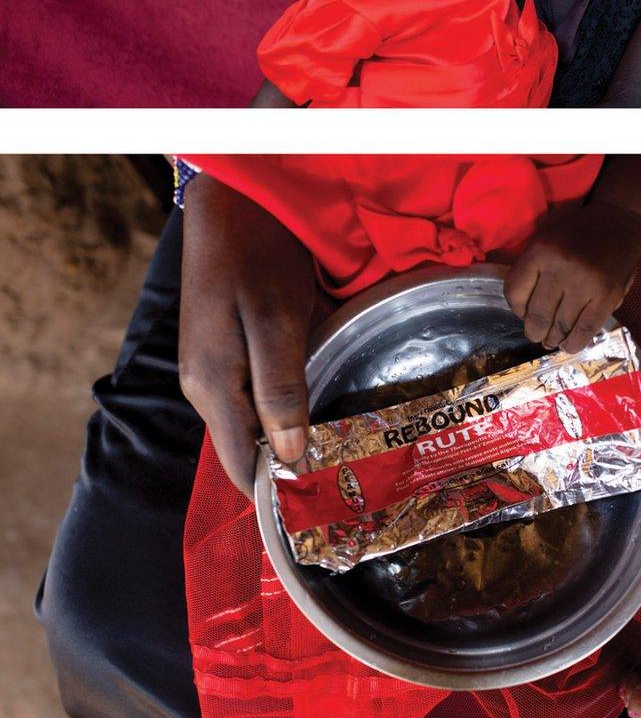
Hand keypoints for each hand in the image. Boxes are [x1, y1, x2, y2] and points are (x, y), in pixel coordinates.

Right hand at [178, 174, 332, 497]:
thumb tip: (291, 457)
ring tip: (353, 459)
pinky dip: (290, 406)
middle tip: (356, 491)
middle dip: (294, 470)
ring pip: (256, 421)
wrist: (233, 199)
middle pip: (249, 448)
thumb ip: (280, 388)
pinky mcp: (231, 345)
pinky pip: (260, 392)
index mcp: (212, 387)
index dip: (280, 496)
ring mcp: (216, 365)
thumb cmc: (255, 254)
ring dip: (295, 439)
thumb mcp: (274, 320)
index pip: (241, 467)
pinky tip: (329, 407)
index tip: (327, 518)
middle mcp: (208, 385)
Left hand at [503, 200, 640, 353]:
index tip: (524, 313)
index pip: (514, 291)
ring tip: (554, 340)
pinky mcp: (606, 297)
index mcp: (540, 250)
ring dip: (554, 339)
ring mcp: (585, 283)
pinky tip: (570, 344)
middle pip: (537, 314)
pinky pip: (585, 330)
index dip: (517, 308)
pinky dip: (575, 343)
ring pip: (560, 326)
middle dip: (534, 331)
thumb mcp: (547, 241)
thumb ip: (534, 271)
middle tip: (537, 335)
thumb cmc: (579, 234)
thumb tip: (526, 314)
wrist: (620, 222)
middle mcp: (560, 267)